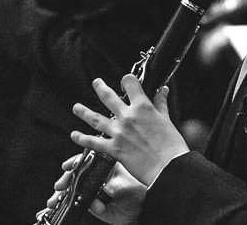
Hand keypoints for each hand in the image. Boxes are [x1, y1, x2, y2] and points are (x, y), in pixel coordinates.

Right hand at [44, 156, 145, 223]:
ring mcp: (91, 187)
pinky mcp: (89, 200)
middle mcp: (96, 174)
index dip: (75, 161)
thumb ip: (113, 189)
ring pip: (72, 187)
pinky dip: (66, 204)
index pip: (88, 158)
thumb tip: (102, 193)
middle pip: (76, 173)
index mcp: (105, 164)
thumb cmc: (137, 192)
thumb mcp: (126, 188)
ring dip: (61, 194)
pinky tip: (57, 207)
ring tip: (53, 201)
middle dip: (65, 179)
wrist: (138, 210)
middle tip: (59, 186)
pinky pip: (75, 201)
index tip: (67, 166)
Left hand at [70, 75, 188, 185]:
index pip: (131, 83)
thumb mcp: (167, 119)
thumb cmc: (171, 145)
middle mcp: (128, 117)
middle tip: (96, 83)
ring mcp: (119, 133)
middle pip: (108, 97)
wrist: (168, 167)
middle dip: (100, 87)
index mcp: (143, 107)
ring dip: (83, 112)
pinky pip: (93, 142)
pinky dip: (82, 138)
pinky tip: (75, 135)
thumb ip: (161, 103)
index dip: (127, 80)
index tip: (126, 81)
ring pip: (95, 119)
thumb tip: (162, 91)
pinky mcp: (114, 149)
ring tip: (76, 107)